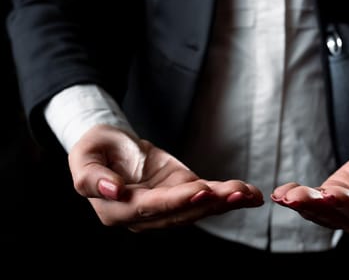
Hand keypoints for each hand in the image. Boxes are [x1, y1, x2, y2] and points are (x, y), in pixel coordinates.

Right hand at [68, 124, 263, 231]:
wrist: (111, 146)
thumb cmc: (94, 150)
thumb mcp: (84, 158)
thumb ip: (91, 178)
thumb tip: (111, 191)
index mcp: (118, 210)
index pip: (149, 208)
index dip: (175, 201)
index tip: (199, 191)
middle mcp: (145, 216)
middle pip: (180, 212)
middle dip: (209, 204)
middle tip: (236, 193)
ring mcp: (166, 205)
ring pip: (197, 208)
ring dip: (224, 202)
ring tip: (248, 194)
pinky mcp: (182, 193)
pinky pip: (206, 196)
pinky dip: (227, 195)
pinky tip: (250, 194)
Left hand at [271, 137, 348, 242]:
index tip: (334, 194)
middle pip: (343, 216)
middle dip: (319, 206)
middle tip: (300, 197)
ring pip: (325, 213)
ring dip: (304, 205)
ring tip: (287, 196)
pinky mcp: (335, 198)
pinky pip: (315, 202)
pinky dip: (298, 198)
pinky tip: (282, 193)